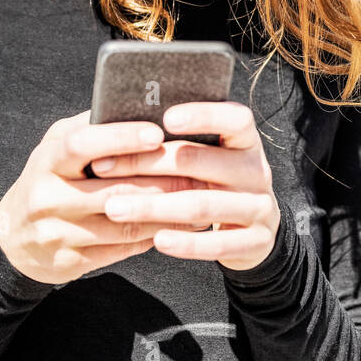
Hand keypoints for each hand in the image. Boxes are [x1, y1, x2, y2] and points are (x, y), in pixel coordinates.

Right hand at [0, 110, 201, 284]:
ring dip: (166, 213)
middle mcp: (48, 197)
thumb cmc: (49, 177)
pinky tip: (178, 227)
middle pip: (113, 189)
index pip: (82, 144)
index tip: (157, 133)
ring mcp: (58, 233)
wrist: (12, 236)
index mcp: (47, 160)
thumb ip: (91, 127)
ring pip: (123, 224)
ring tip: (200, 200)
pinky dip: (153, 237)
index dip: (120, 138)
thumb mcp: (57, 146)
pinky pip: (121, 250)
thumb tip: (139, 107)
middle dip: (162, 180)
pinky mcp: (71, 261)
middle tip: (200, 171)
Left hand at [89, 102, 281, 271]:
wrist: (257, 230)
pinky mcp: (256, 242)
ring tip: (114, 208)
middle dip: (149, 164)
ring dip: (154, 207)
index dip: (204, 116)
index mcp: (245, 140)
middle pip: (203, 161)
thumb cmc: (214, 181)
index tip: (165, 117)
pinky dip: (186, 243)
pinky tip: (156, 240)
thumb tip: (123, 125)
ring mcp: (259, 207)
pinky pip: (218, 244)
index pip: (235, 118)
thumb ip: (180, 141)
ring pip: (203, 204)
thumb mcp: (210, 156)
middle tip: (101, 166)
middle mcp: (256, 169)